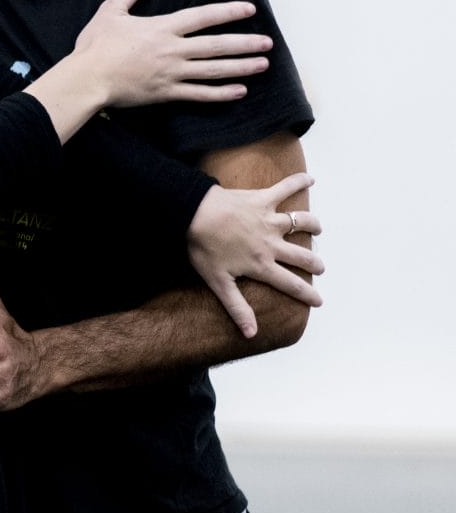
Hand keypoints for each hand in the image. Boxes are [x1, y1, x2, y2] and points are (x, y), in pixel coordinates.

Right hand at [73, 0, 273, 108]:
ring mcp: (171, 73)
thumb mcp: (111, 10)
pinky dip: (221, 94)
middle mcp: (172, 50)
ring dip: (241, 67)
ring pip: (214, 70)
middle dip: (245, 43)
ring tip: (263, 64)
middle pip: (217, 45)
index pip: (203, 16)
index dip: (228, 11)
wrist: (86, 79)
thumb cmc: (95, 45)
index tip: (249, 9)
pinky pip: (199, 94)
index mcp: (161, 27)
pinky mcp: (165, 93)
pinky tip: (240, 91)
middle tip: (268, 42)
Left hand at [187, 174, 324, 337]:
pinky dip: (298, 182)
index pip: (291, 284)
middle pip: (302, 256)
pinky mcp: (262, 199)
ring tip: (317, 230)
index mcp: (261, 265)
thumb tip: (251, 333)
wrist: (193, 214)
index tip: (319, 301)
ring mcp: (269, 220)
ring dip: (312, 226)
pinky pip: (285, 188)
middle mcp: (271, 243)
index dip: (307, 295)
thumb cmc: (202, 248)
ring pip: (301, 223)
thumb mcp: (218, 283)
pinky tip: (311, 178)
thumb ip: (237, 307)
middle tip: (320, 267)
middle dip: (314, 263)